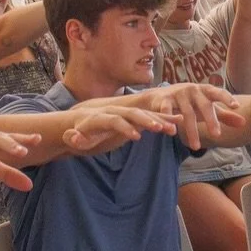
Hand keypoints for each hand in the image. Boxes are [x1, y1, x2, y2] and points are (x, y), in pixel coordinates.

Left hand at [63, 105, 181, 152]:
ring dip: (160, 119)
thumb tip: (71, 137)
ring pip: (146, 114)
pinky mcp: (136, 117)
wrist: (85, 118)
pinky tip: (179, 121)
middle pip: (133, 113)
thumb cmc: (81, 133)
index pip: (114, 120)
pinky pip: (152, 117)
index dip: (125, 128)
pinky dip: (165, 118)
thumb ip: (74, 139)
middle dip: (147, 120)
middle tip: (159, 127)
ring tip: (176, 125)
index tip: (136, 137)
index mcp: (102, 117)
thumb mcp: (75, 139)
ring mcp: (128, 113)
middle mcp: (117, 112)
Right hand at [141, 83, 245, 150]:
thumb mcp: (208, 107)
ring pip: (187, 114)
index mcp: (205, 90)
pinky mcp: (164, 100)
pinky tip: (173, 133)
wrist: (161, 96)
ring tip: (196, 147)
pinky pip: (168, 112)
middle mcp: (193, 90)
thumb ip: (225, 115)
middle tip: (217, 135)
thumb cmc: (191, 103)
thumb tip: (244, 123)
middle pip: (204, 106)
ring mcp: (178, 94)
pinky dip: (170, 121)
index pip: (219, 93)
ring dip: (191, 131)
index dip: (227, 98)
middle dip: (210, 120)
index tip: (236, 106)